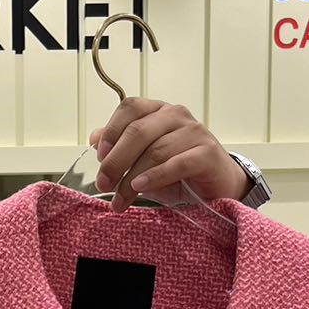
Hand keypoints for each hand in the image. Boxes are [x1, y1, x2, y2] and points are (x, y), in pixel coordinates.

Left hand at [90, 99, 248, 210]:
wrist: (215, 187)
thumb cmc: (177, 173)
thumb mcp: (142, 161)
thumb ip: (120, 148)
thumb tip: (93, 138)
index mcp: (157, 111)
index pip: (129, 109)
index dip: (111, 131)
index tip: (99, 157)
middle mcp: (175, 115)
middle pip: (138, 131)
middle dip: (116, 161)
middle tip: (103, 184)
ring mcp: (193, 131)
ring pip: (155, 150)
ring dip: (131, 179)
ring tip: (120, 200)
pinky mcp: (207, 152)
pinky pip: (177, 163)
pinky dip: (156, 176)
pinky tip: (141, 187)